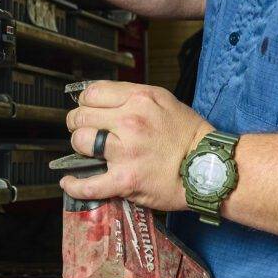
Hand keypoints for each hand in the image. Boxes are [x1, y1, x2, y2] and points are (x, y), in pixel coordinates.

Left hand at [62, 81, 213, 212]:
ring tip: (86, 152)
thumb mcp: (164, 101)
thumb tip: (104, 100)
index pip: (92, 93)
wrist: (208, 167)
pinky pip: (88, 183)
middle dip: (78, 124)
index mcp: (139, 99)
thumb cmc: (189, 136)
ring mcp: (126, 152)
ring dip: (79, 148)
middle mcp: (130, 122)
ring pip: (80, 142)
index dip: (85, 103)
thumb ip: (133, 97)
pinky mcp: (125, 180)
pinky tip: (69, 182)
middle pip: (81, 116)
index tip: (88, 110)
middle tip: (84, 131)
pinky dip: (74, 184)